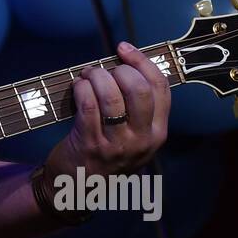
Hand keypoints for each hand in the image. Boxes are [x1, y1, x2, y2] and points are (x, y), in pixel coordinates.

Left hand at [45, 42, 169, 179]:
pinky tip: (77, 87)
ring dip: (95, 77)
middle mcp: (142, 139)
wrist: (79, 189)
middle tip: (103, 70)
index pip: (160, 88)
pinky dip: (81, 88)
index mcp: (157, 132)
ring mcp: (117, 145)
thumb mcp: (134, 137)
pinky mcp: (91, 145)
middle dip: (118, 69)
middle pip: (138, 89)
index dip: (143, 62)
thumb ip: (136, 107)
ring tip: (86, 76)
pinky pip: (88, 106)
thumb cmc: (106, 154)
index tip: (125, 48)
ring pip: (111, 95)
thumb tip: (124, 64)